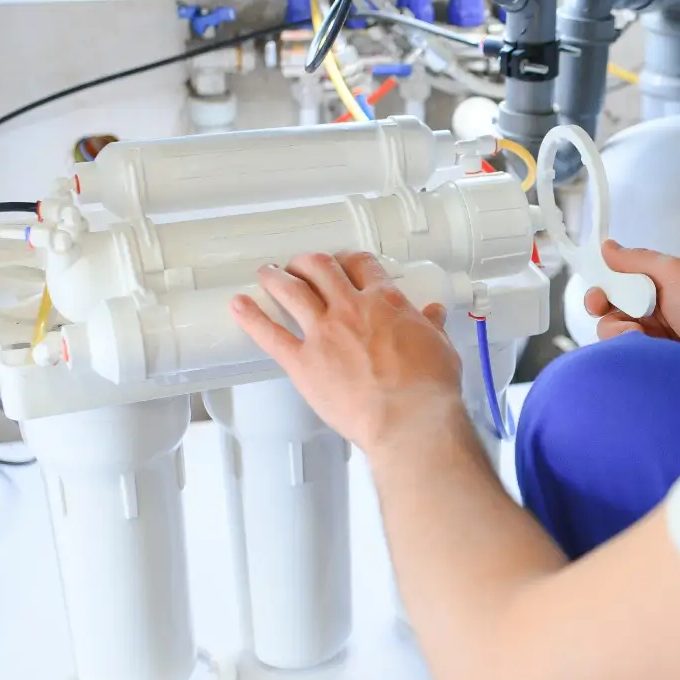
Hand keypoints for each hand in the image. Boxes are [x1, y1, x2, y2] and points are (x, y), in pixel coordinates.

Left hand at [231, 252, 464, 453]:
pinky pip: (270, 335)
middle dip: (308, 262)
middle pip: (320, 268)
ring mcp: (323, 333)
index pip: (362, 265)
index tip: (346, 263)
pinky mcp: (303, 363)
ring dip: (276, 277)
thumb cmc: (428, 388)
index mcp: (385, 302)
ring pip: (291, 290)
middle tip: (302, 265)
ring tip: (267, 272)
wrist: (409, 419)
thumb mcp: (441, 348)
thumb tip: (435, 314)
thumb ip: (431, 327)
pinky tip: (238, 306)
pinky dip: (251, 318)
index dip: (351, 260)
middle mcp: (350, 308)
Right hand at [585, 241, 679, 368]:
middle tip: (623, 320)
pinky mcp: (658, 361)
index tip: (597, 298)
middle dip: (608, 314)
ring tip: (643, 338)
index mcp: (660, 283)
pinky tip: (646, 353)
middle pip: (611, 310)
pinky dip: (630, 353)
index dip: (602, 288)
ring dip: (622, 334)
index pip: (618, 282)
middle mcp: (656, 310)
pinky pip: (629, 357)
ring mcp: (657, 338)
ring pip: (617, 336)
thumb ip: (637, 260)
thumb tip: (608, 247)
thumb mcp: (675, 272)